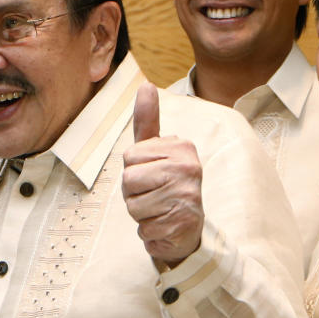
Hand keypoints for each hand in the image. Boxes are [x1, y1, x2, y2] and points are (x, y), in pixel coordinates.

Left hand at [122, 82, 203, 266]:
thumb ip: (148, 121)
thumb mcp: (156, 152)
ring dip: (141, 214)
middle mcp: (188, 168)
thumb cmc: (166, 186)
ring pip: (133, 206)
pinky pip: (144, 228)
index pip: (129, 157)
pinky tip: (165, 226)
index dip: (134, 171)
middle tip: (155, 195)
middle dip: (134, 194)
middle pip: (129, 180)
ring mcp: (188, 196)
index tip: (153, 175)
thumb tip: (145, 85)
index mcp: (181, 147)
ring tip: (160, 210)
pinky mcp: (183, 223)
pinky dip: (150, 232)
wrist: (189, 228)